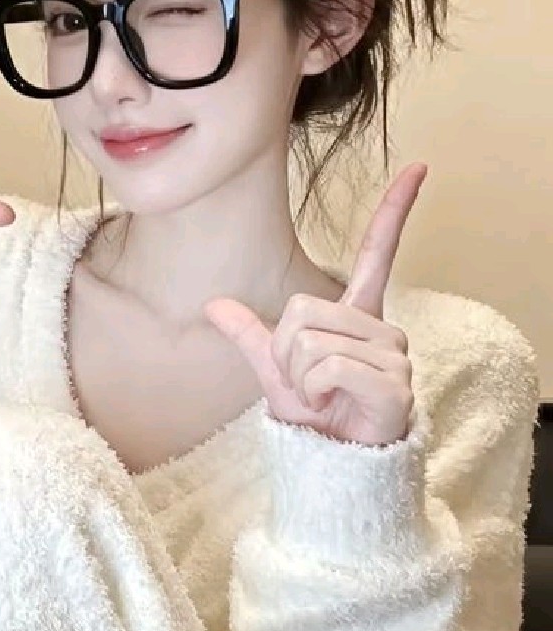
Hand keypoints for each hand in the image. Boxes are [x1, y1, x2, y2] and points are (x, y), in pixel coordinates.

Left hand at [203, 164, 427, 445]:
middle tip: (307, 380)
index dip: (395, 210)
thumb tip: (213, 305)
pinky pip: (325, 367)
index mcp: (357, 315)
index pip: (377, 254)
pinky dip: (313, 389)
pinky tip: (335, 404)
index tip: (418, 166)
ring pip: (309, 340)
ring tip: (323, 396)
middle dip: (285, 350)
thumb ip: (249, 334)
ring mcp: (393, 355)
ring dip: (298, 375)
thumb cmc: (315, 413)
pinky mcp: (394, 384)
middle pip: (302, 309)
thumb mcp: (274, 370)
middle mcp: (381, 328)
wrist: (333, 464)